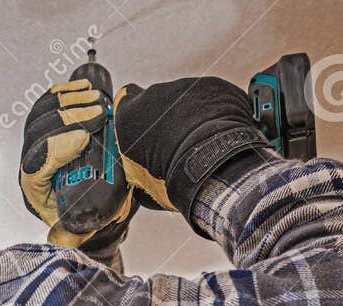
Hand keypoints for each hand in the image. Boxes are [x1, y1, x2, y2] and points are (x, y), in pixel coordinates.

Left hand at [19, 79, 132, 247]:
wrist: (83, 202)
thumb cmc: (78, 213)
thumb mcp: (76, 228)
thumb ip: (70, 236)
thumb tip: (61, 239)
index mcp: (34, 187)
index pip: (34, 164)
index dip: (55, 148)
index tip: (83, 139)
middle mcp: (32, 162)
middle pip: (39, 132)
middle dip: (68, 118)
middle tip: (97, 114)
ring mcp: (37, 141)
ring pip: (43, 114)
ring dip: (69, 103)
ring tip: (97, 101)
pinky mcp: (47, 125)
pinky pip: (49, 103)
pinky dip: (66, 93)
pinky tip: (84, 89)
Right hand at [113, 77, 269, 230]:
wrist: (210, 165)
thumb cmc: (174, 176)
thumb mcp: (141, 182)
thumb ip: (135, 167)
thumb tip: (139, 182)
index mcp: (129, 116)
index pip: (124, 101)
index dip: (134, 113)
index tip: (141, 123)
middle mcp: (153, 94)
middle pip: (157, 100)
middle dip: (166, 118)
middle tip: (176, 145)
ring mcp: (184, 87)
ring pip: (185, 98)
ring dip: (191, 116)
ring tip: (200, 143)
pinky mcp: (212, 86)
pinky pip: (212, 97)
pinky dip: (215, 113)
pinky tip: (218, 134)